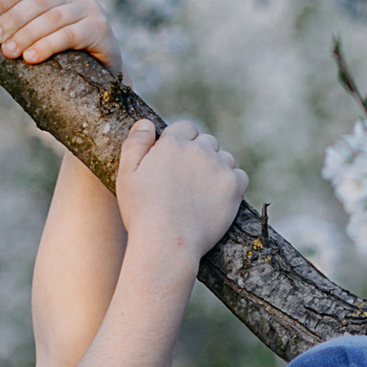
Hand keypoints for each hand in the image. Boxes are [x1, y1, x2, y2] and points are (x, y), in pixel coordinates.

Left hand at [0, 0, 121, 75]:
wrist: (104, 76)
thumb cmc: (68, 55)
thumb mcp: (45, 33)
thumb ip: (27, 24)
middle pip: (40, 0)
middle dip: (14, 19)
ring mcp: (91, 10)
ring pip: (53, 17)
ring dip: (27, 34)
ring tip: (9, 51)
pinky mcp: (101, 29)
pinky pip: (69, 35)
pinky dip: (47, 45)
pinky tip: (31, 57)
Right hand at [115, 119, 245, 261]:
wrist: (167, 243)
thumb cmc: (142, 212)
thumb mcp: (126, 176)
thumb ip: (135, 144)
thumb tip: (146, 123)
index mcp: (172, 143)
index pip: (185, 128)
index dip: (180, 142)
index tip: (175, 160)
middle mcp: (199, 150)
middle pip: (207, 141)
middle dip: (199, 154)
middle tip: (189, 179)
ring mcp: (219, 168)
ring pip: (225, 157)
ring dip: (217, 167)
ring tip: (203, 191)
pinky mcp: (234, 187)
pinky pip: (240, 175)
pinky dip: (232, 183)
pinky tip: (218, 198)